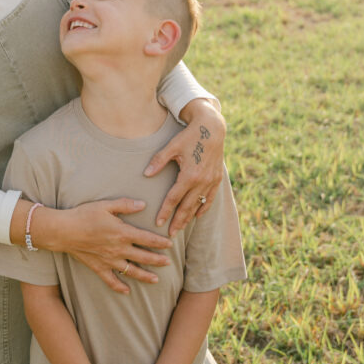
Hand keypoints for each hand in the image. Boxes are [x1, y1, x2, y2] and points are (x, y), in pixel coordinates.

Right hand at [60, 199, 171, 294]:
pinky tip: (127, 292)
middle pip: (143, 256)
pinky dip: (119, 287)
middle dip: (157, 260)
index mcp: (122, 232)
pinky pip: (111, 280)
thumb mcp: (105, 205)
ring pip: (131, 271)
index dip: (160, 242)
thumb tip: (143, 204)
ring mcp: (109, 260)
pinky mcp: (99, 267)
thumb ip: (125, 205)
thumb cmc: (84, 215)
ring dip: (145, 276)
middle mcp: (119, 249)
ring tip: (156, 280)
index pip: (147, 239)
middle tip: (168, 263)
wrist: (64, 230)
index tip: (170, 245)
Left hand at [144, 100, 224, 234]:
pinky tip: (197, 215)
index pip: (174, 198)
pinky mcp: (217, 179)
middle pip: (187, 206)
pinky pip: (210, 198)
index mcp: (189, 175)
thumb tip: (145, 174)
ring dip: (189, 217)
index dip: (165, 211)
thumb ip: (158, 161)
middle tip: (169, 235)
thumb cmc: (189, 136)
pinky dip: (204, 208)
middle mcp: (202, 181)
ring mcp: (211, 181)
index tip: (158, 222)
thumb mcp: (172, 146)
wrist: (212, 128)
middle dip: (178, 221)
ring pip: (198, 205)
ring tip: (180, 227)